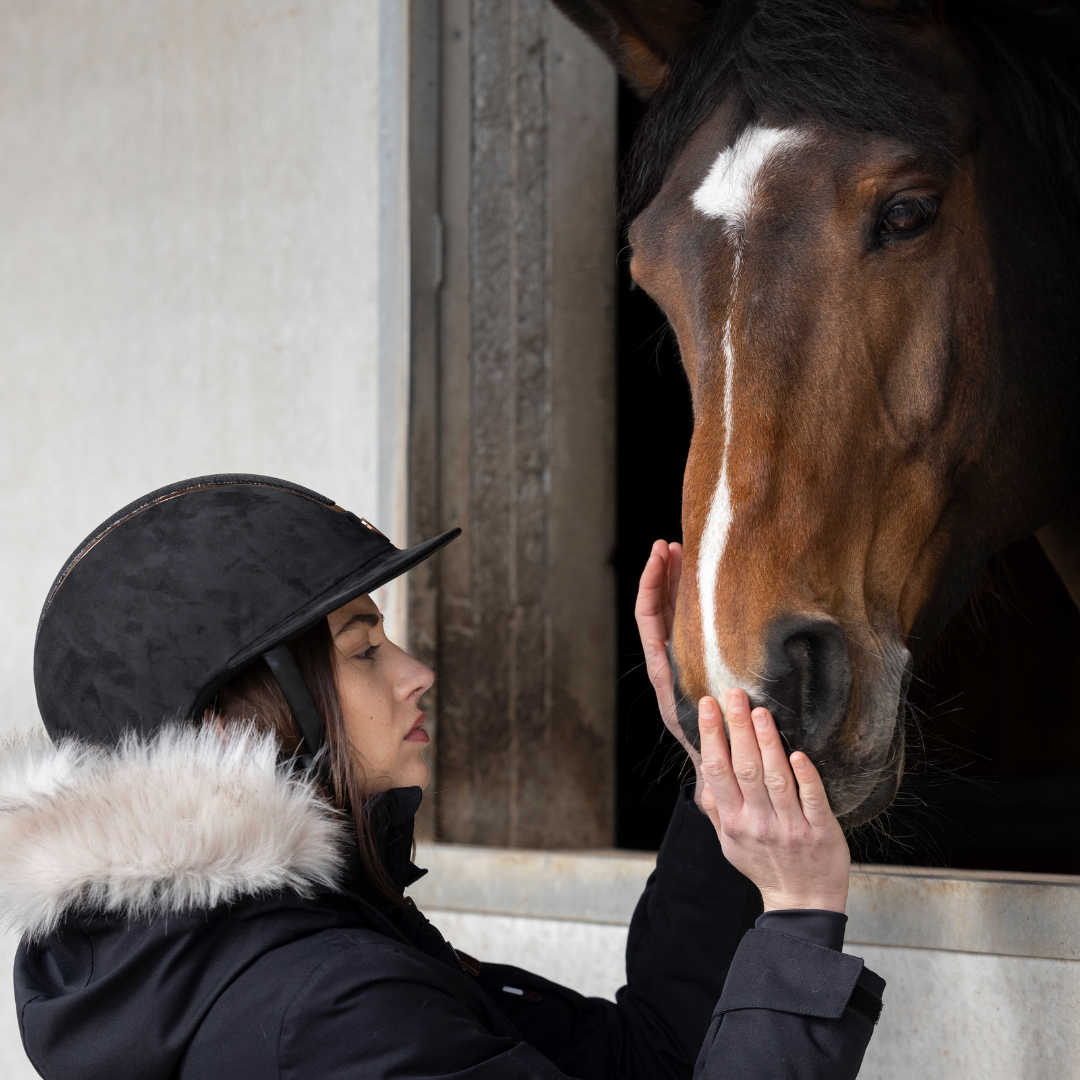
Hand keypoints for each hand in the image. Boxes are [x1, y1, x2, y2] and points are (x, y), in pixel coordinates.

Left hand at [634, 541, 708, 800]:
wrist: (723, 786)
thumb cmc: (721, 764)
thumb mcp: (711, 741)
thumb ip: (711, 723)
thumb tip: (720, 704)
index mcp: (666, 679)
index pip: (650, 621)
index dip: (653, 585)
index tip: (661, 554)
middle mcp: (669, 670)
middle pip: (658, 611)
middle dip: (662, 575)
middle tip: (671, 543)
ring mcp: (681, 668)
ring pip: (672, 618)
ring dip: (675, 585)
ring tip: (682, 553)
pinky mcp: (696, 670)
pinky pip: (687, 630)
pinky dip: (691, 606)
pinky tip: (704, 587)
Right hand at [697, 690, 849, 912]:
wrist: (801, 903)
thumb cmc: (763, 866)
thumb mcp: (729, 842)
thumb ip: (716, 807)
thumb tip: (703, 771)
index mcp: (733, 821)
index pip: (718, 770)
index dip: (712, 736)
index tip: (708, 705)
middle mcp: (758, 822)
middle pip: (745, 768)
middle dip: (737, 728)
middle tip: (734, 694)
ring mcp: (789, 827)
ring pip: (776, 778)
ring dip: (768, 743)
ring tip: (761, 711)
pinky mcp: (820, 832)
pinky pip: (812, 800)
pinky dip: (806, 776)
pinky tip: (798, 754)